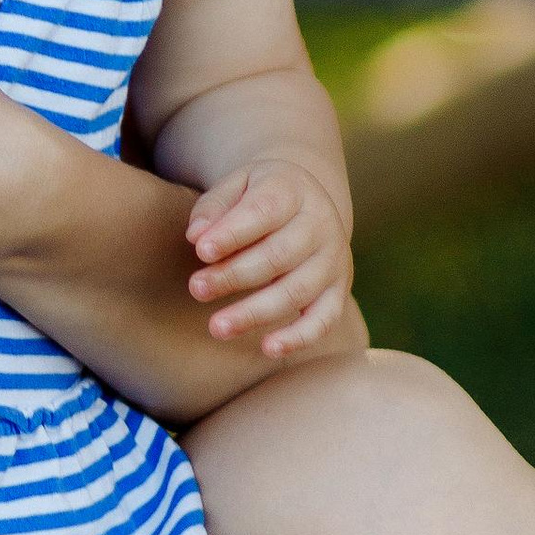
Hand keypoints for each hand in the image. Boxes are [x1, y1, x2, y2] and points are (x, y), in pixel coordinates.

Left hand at [184, 160, 352, 356]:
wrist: (306, 202)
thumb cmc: (258, 196)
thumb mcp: (236, 186)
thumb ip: (214, 208)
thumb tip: (195, 236)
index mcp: (293, 190)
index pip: (263, 211)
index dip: (232, 233)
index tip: (200, 251)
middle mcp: (321, 224)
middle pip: (278, 255)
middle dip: (234, 275)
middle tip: (196, 289)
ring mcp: (334, 260)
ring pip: (297, 291)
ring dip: (255, 312)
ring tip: (217, 327)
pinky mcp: (338, 290)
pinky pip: (324, 319)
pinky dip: (299, 337)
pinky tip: (268, 349)